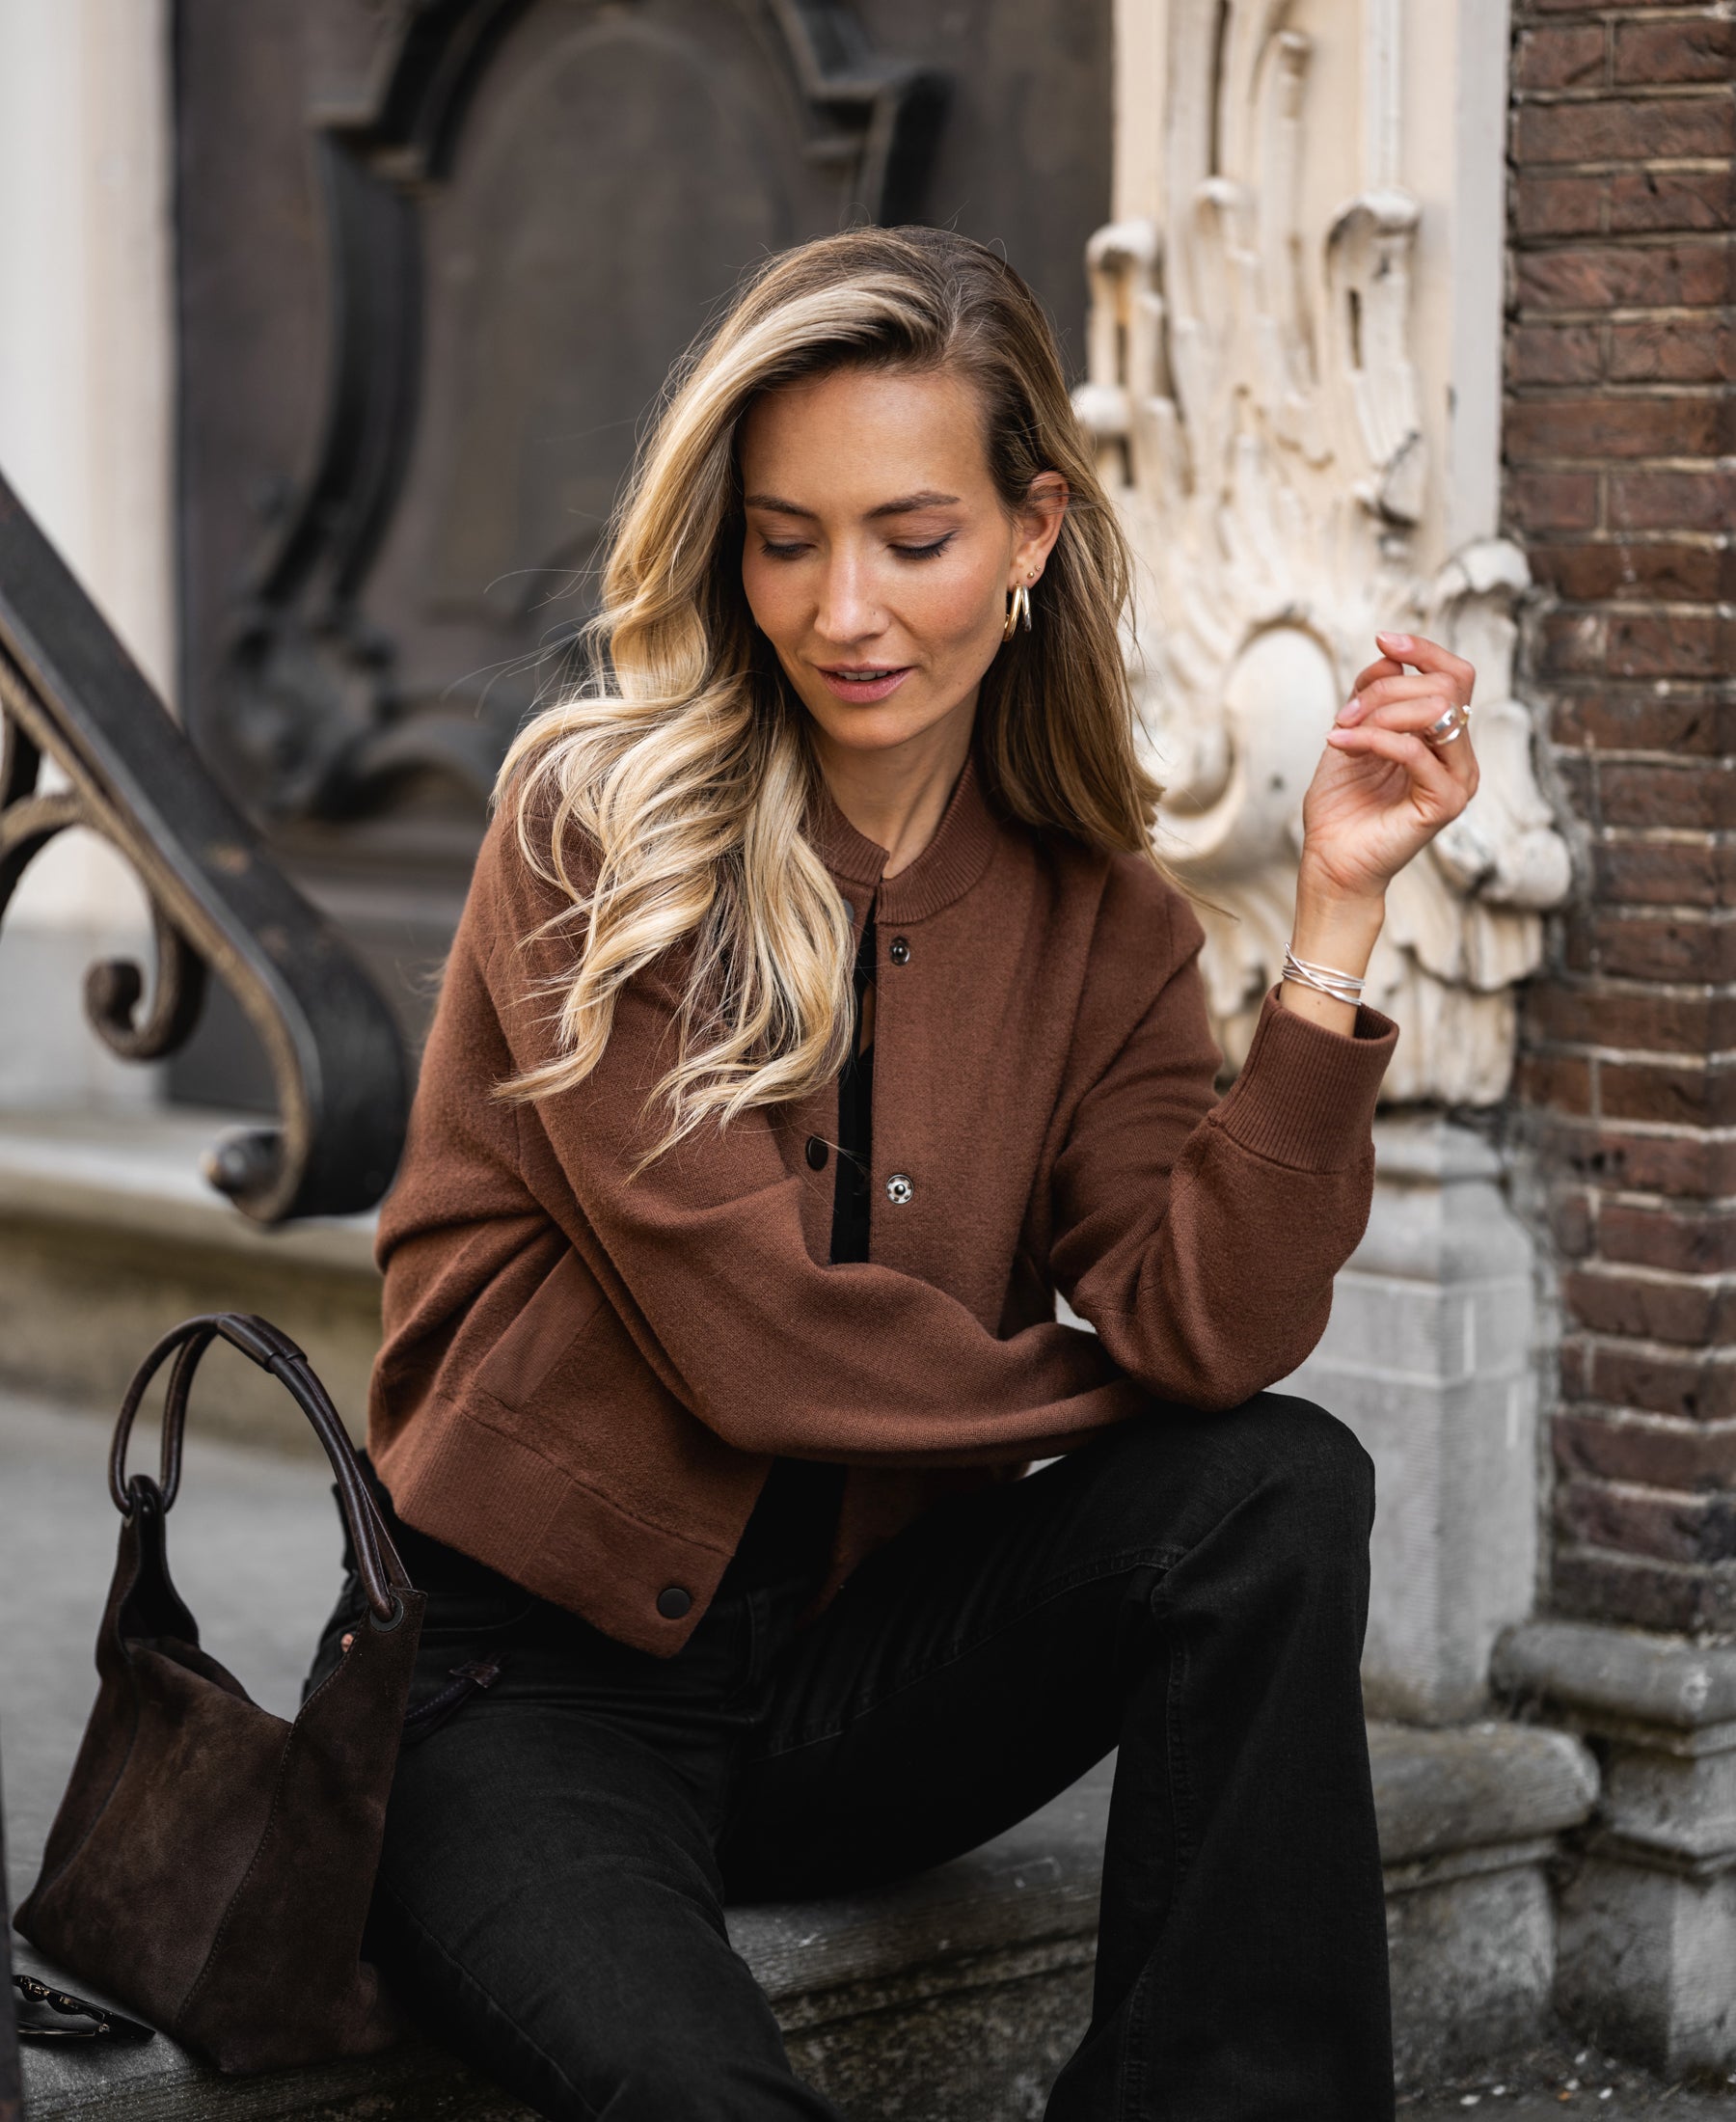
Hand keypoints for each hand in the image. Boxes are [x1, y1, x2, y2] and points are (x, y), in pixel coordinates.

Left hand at [1278, 632, 1477, 1033]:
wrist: (1330, 861)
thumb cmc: (1340, 805)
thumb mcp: (1352, 733)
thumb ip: (1373, 695)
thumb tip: (1391, 652)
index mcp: (1443, 738)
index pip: (1456, 676)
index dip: (1425, 649)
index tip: (1384, 638)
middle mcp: (1460, 756)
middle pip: (1446, 686)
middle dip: (1388, 687)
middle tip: (1346, 711)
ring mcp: (1459, 779)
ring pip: (1437, 711)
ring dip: (1381, 711)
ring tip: (1342, 729)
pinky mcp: (1447, 802)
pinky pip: (1417, 750)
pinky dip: (1374, 738)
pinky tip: (1341, 742)